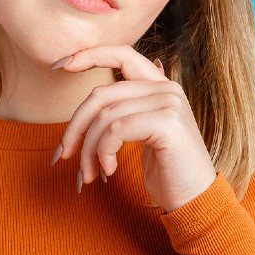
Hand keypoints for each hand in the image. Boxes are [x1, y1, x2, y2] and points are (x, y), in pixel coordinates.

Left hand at [50, 45, 217, 212]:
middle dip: (76, 126)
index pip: (121, 54)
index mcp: (160, 86)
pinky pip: (116, 130)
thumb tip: (91, 101)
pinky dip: (104, 153)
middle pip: (102, 94)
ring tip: (90, 173)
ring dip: (89, 149)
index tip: (59, 65)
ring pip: (105, 116)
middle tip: (63, 154)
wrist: (196, 200)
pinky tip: (109, 171)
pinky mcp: (167, 122)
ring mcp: (169, 103)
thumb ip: (126, 111)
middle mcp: (166, 88)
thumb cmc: (167, 171)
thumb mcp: (143, 135)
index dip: (88, 55)